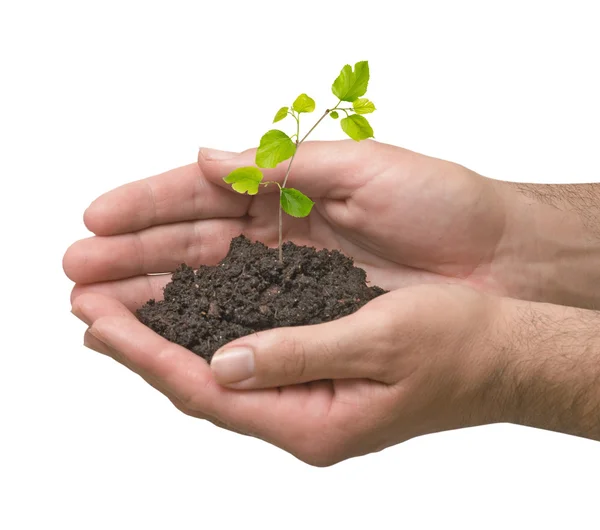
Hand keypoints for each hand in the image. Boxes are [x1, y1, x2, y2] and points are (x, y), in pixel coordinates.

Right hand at [64, 140, 515, 303]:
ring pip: (207, 289)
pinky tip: (161, 333)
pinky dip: (202, 328)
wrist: (497, 259)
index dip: (147, 205)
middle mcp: (278, 239)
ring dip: (151, 296)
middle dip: (131, 258)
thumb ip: (283, 167)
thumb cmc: (442, 204)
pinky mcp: (309, 320)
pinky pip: (245, 324)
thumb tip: (205, 157)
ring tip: (96, 305)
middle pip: (190, 247)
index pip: (202, 196)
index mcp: (286, 192)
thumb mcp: (364, 168)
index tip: (97, 219)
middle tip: (76, 271)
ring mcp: (289, 282)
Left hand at [71, 283, 507, 465]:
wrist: (504, 350)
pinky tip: (188, 304)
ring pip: (219, 362)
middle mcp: (303, 412)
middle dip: (141, 341)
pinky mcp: (318, 364)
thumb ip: (299, 356)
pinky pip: (249, 347)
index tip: (97, 320)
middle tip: (88, 304)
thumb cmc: (458, 346)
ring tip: (118, 302)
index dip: (147, 353)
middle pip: (201, 380)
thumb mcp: (381, 343)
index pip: (207, 390)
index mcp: (315, 419)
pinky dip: (211, 323)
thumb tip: (225, 363)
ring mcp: (309, 391)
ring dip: (169, 330)